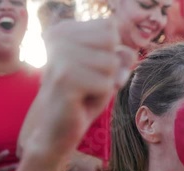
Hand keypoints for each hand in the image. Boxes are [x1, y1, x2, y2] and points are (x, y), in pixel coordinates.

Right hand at [27, 19, 135, 155]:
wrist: (54, 130)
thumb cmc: (80, 98)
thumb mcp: (105, 72)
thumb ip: (120, 56)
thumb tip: (129, 53)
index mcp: (63, 29)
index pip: (109, 27)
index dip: (108, 52)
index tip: (87, 70)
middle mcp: (58, 38)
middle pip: (111, 43)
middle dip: (108, 70)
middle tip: (86, 85)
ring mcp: (60, 57)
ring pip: (111, 64)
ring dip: (104, 85)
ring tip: (83, 94)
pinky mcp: (65, 80)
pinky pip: (105, 85)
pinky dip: (100, 99)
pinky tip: (80, 104)